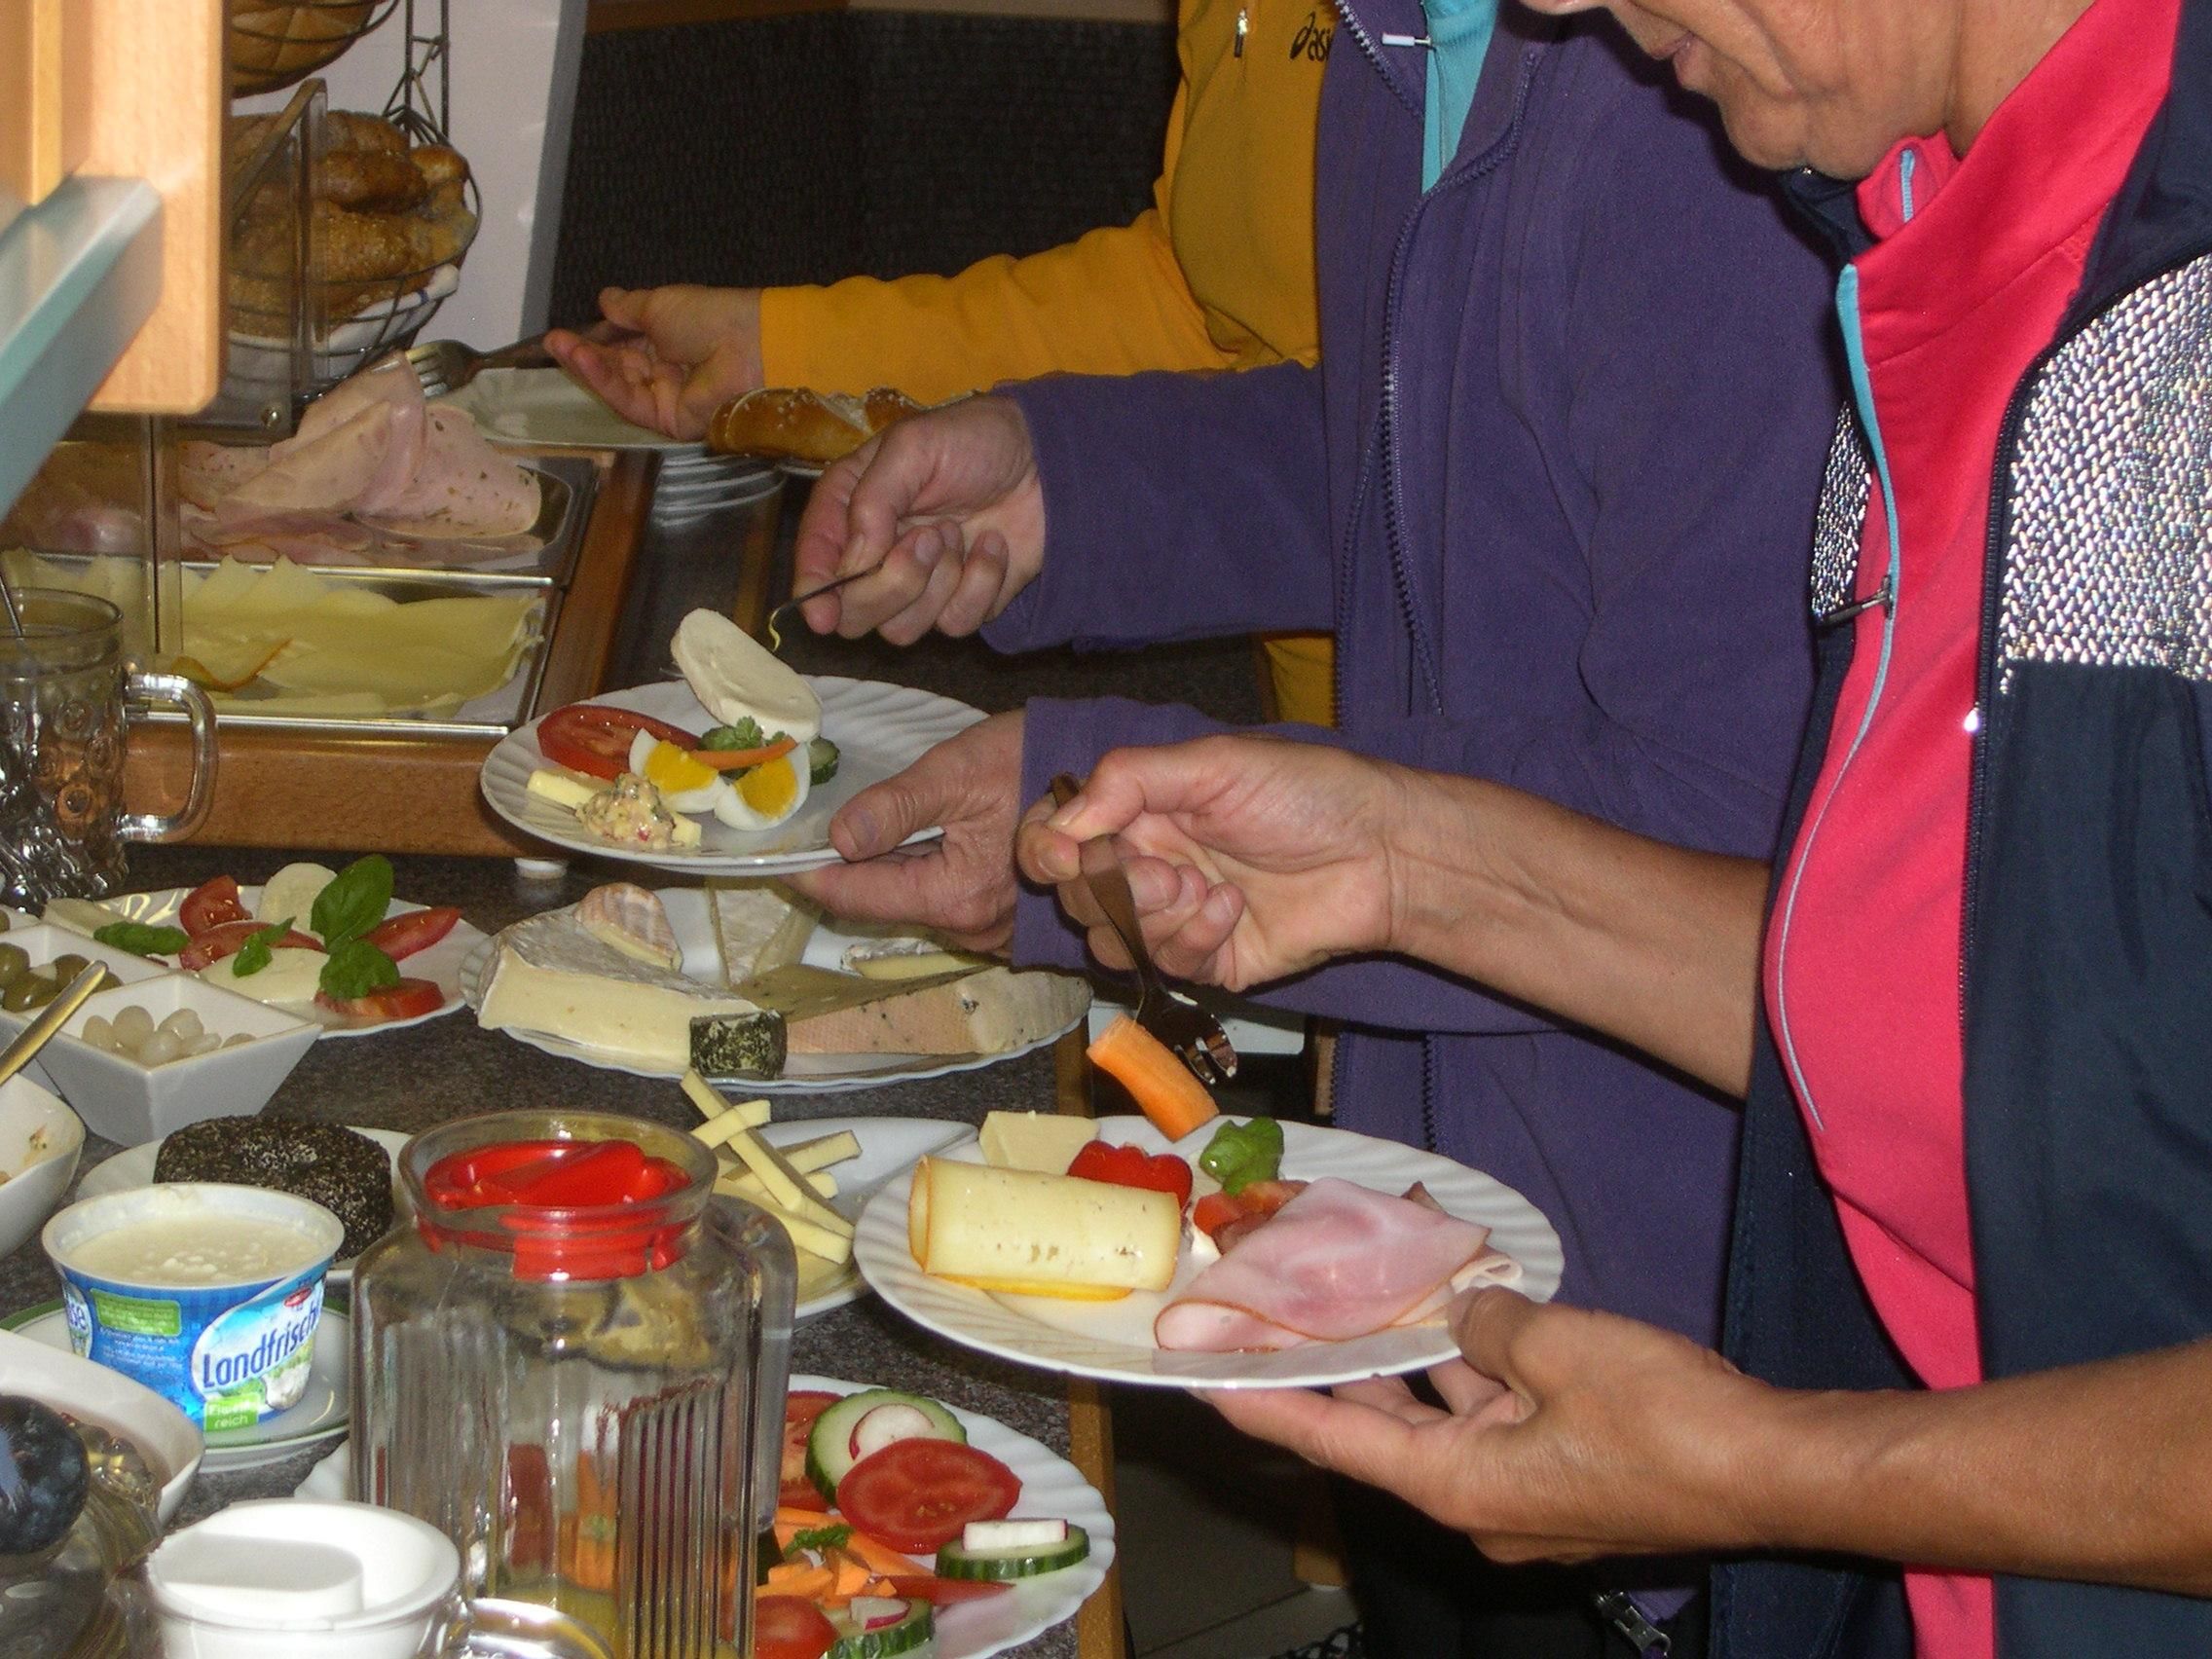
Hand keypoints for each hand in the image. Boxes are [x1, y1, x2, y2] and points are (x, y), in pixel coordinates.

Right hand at [544, 285, 762, 439]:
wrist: (746, 346)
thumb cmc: (708, 317)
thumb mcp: (661, 304)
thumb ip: (628, 308)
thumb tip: (604, 299)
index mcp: (667, 338)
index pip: (623, 343)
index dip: (595, 338)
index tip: (566, 331)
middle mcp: (665, 369)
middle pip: (616, 366)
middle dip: (584, 354)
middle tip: (553, 341)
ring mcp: (665, 396)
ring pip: (618, 385)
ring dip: (588, 367)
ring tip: (561, 347)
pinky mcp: (667, 420)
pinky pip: (630, 401)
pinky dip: (605, 382)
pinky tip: (584, 362)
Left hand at [784, 711, 1026, 951]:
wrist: (1100, 771)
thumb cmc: (1031, 762)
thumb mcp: (956, 773)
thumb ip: (894, 808)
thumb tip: (837, 837)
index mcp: (956, 896)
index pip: (857, 896)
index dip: (809, 874)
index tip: (773, 856)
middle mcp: (974, 929)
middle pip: (884, 904)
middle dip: (849, 869)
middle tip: (818, 830)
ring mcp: (993, 933)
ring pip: (914, 906)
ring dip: (888, 872)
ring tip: (875, 829)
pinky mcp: (1007, 925)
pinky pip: (946, 905)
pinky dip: (923, 876)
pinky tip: (923, 842)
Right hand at [791, 397, 1044, 644]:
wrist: (1046, 458)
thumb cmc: (973, 440)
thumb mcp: (913, 447)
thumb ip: (871, 503)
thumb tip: (852, 564)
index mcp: (850, 509)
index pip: (816, 564)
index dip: (814, 594)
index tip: (822, 614)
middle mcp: (877, 554)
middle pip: (855, 613)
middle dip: (892, 584)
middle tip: (929, 537)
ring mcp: (921, 584)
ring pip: (902, 629)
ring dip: (937, 583)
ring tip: (960, 534)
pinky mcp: (962, 601)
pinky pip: (955, 625)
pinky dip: (978, 586)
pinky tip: (993, 546)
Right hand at [1014, 735, 1410, 990]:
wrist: (1382, 855)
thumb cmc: (1306, 792)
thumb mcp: (1214, 764)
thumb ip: (1130, 781)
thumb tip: (1062, 821)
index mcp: (1139, 810)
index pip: (1055, 838)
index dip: (1046, 851)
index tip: (1065, 857)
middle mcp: (1148, 863)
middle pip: (1078, 898)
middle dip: (1114, 890)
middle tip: (1169, 873)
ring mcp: (1176, 917)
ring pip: (1114, 943)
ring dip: (1154, 920)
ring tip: (1209, 890)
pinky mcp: (1208, 961)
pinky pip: (1167, 967)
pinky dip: (1194, 939)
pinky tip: (1235, 910)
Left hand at [1206, 1290, 1769, 1564]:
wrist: (1776, 1472)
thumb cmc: (1664, 1423)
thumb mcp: (1558, 1348)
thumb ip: (1488, 1323)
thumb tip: (1466, 1311)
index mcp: (1460, 1488)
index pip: (1335, 1441)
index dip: (1266, 1406)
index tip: (1206, 1381)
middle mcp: (1481, 1501)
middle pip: (1383, 1430)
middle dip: (1336, 1369)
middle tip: (1277, 1320)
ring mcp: (1526, 1492)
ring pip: (1444, 1417)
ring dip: (1412, 1359)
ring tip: (1361, 1293)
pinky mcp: (1566, 1473)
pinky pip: (1496, 1416)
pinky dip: (1473, 1369)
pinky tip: (1462, 1310)